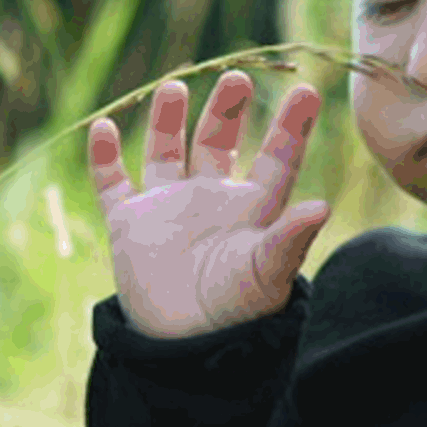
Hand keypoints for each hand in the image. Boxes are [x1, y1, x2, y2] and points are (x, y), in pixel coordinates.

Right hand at [88, 70, 329, 337]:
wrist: (184, 348)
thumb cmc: (235, 312)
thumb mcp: (266, 274)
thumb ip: (289, 239)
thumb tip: (322, 207)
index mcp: (252, 210)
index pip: (276, 159)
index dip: (291, 128)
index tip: (307, 91)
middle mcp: (212, 201)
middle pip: (220, 142)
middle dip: (227, 110)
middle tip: (237, 78)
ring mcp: (169, 208)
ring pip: (168, 151)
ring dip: (169, 120)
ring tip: (176, 86)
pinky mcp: (130, 223)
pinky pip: (113, 182)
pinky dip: (104, 156)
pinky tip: (104, 127)